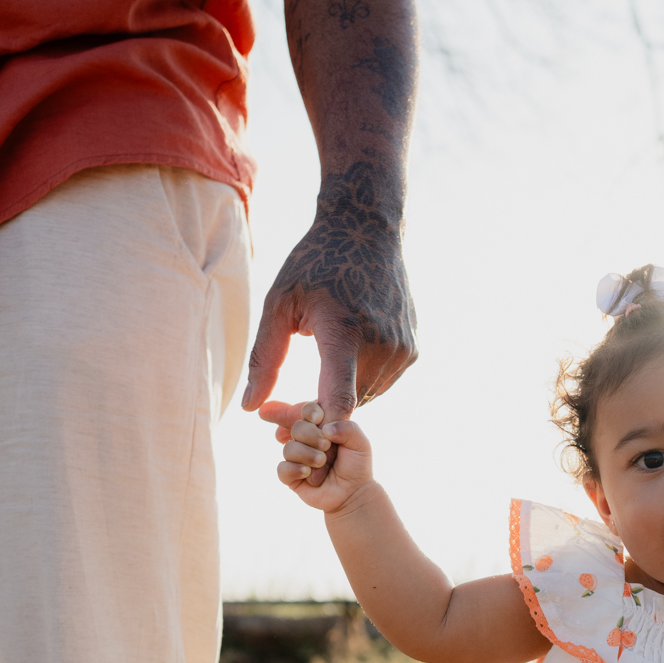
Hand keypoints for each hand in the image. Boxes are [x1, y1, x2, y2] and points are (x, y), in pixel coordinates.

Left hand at [242, 164, 416, 420]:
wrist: (367, 232)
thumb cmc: (314, 264)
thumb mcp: (279, 305)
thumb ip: (265, 359)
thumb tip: (251, 408)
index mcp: (344, 332)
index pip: (339, 400)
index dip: (320, 425)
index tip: (300, 430)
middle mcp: (380, 345)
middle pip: (349, 403)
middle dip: (323, 407)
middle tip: (298, 390)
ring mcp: (401, 348)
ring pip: (368, 396)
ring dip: (345, 392)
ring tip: (327, 362)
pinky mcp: (412, 349)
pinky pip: (383, 381)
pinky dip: (364, 377)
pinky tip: (351, 349)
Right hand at [266, 400, 376, 512]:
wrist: (354, 492)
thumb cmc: (356, 465)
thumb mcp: (361, 443)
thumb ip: (348, 428)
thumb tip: (325, 429)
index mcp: (320, 426)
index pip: (307, 410)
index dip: (310, 412)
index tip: (319, 418)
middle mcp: (306, 440)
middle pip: (297, 428)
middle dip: (311, 436)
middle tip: (326, 446)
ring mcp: (297, 458)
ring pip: (289, 449)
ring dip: (306, 455)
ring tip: (322, 462)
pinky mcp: (291, 476)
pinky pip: (282, 469)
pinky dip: (294, 470)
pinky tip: (307, 473)